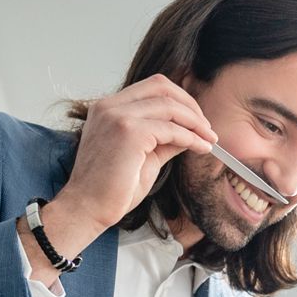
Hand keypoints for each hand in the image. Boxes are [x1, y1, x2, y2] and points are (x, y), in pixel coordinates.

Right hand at [61, 75, 217, 227]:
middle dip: (190, 105)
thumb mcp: (142, 157)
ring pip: (169, 106)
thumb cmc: (109, 190)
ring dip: (195, 122)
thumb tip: (188, 133)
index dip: (179, 100)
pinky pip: (171, 129)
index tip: (196, 120)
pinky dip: (191, 137)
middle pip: (161, 87)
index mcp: (108, 108)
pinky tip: (201, 148)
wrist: (87, 209)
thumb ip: (162, 140)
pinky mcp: (129, 132)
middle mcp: (110, 106)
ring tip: (209, 139)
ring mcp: (118, 116)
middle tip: (207, 128)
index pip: (150, 88)